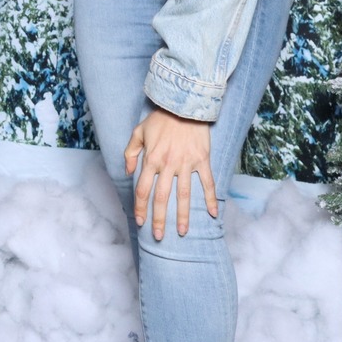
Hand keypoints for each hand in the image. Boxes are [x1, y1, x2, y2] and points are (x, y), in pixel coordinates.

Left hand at [124, 108, 217, 239]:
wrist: (183, 104)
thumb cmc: (160, 119)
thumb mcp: (138, 132)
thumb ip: (130, 153)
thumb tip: (128, 172)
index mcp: (151, 159)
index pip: (142, 189)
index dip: (140, 207)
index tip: (140, 221)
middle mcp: (168, 165)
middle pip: (162, 197)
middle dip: (159, 219)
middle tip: (159, 236)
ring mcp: (186, 163)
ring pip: (184, 195)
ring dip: (183, 215)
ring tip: (183, 232)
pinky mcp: (202, 160)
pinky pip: (208, 183)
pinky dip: (211, 199)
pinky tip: (213, 214)